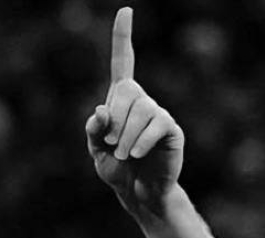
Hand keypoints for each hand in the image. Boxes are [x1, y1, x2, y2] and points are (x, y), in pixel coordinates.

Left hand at [86, 8, 183, 214]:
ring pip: (139, 112)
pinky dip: (139, 142)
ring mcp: (158, 113)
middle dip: (113, 125)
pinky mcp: (170, 129)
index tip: (125, 11)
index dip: (122, 38)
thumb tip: (101, 110)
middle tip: (111, 147)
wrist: (138, 193)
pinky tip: (137, 155)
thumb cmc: (116, 169)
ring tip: (124, 155)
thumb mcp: (96, 150)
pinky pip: (154, 126)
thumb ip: (94, 130)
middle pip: (125, 95)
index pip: (123, 63)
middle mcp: (142, 101)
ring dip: (124, 139)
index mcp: (121, 100)